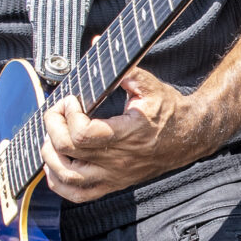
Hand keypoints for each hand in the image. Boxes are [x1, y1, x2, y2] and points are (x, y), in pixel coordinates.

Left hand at [41, 66, 205, 202]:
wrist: (190, 137)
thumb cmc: (170, 111)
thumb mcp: (150, 85)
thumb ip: (123, 69)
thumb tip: (98, 45)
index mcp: (127, 134)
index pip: (83, 135)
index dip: (68, 115)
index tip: (72, 100)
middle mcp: (118, 160)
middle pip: (68, 152)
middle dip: (53, 126)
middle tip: (57, 111)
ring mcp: (114, 176)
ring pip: (69, 178)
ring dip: (50, 156)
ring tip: (52, 135)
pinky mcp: (112, 184)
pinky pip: (78, 194)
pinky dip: (59, 182)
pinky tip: (56, 163)